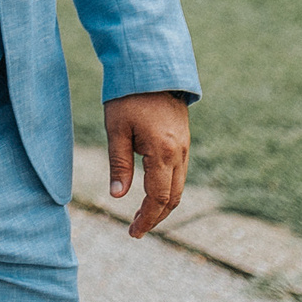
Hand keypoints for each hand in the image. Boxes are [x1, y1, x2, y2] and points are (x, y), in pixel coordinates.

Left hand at [105, 92, 191, 238]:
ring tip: (142, 216)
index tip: (133, 232)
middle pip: (172, 197)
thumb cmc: (128, 96)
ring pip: (179, 187)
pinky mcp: (184, 140)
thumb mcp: (116, 129)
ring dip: (163, 205)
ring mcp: (185, 147)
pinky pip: (179, 173)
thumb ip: (119, 164)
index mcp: (163, 152)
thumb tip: (118, 196)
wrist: (153, 68)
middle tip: (136, 230)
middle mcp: (180, 153)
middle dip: (155, 217)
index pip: (158, 198)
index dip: (146, 218)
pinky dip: (167, 189)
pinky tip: (151, 192)